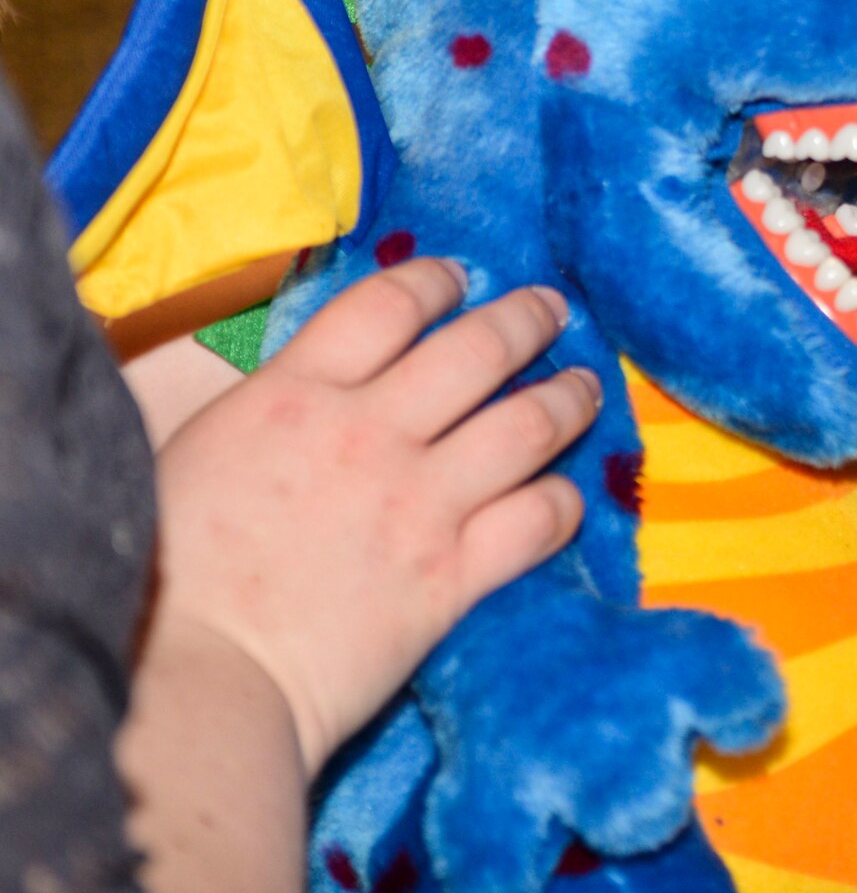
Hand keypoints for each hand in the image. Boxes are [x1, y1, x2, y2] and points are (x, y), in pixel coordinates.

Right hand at [150, 258, 598, 774]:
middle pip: (477, 350)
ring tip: (587, 386)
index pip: (387, 306)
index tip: (460, 277)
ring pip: (526, 425)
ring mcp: (419, 503)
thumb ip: (263, 415)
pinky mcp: (452, 577)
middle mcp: (369, 433)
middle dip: (526, 319)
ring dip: (567, 398)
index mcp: (294, 395)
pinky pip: (537, 520)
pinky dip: (564, 501)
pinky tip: (569, 494)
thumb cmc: (164, 580)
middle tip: (552, 310)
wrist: (192, 684)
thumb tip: (292, 395)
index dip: (434, 281)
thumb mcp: (194, 457)